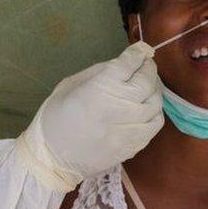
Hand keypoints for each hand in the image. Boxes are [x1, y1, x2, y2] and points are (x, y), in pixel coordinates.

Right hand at [18, 42, 163, 191]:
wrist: (52, 158)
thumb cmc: (55, 118)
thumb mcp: (70, 85)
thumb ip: (98, 72)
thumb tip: (123, 64)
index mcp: (100, 89)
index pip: (128, 64)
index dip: (138, 53)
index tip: (141, 50)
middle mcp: (119, 106)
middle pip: (147, 82)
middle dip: (148, 69)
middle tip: (145, 65)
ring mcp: (129, 129)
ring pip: (155, 103)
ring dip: (154, 90)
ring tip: (146, 86)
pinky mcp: (133, 145)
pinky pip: (154, 124)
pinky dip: (154, 111)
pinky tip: (145, 108)